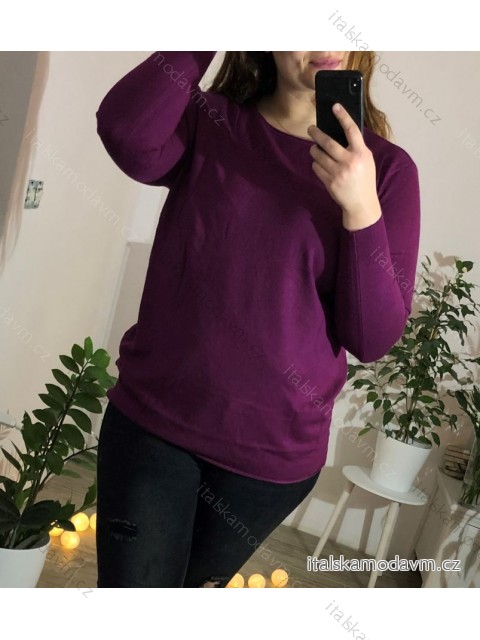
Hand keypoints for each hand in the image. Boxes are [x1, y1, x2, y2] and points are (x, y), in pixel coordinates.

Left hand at [307, 103, 381, 230]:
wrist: (361, 204)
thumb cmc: (364, 179)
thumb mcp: (366, 160)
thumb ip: (356, 147)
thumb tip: (340, 131)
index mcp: (361, 154)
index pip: (351, 130)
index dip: (343, 117)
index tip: (335, 106)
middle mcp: (349, 162)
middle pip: (328, 142)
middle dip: (316, 134)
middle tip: (310, 129)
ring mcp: (338, 173)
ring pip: (318, 155)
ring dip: (314, 150)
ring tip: (315, 149)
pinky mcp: (329, 182)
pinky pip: (316, 167)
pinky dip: (316, 164)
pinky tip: (321, 165)